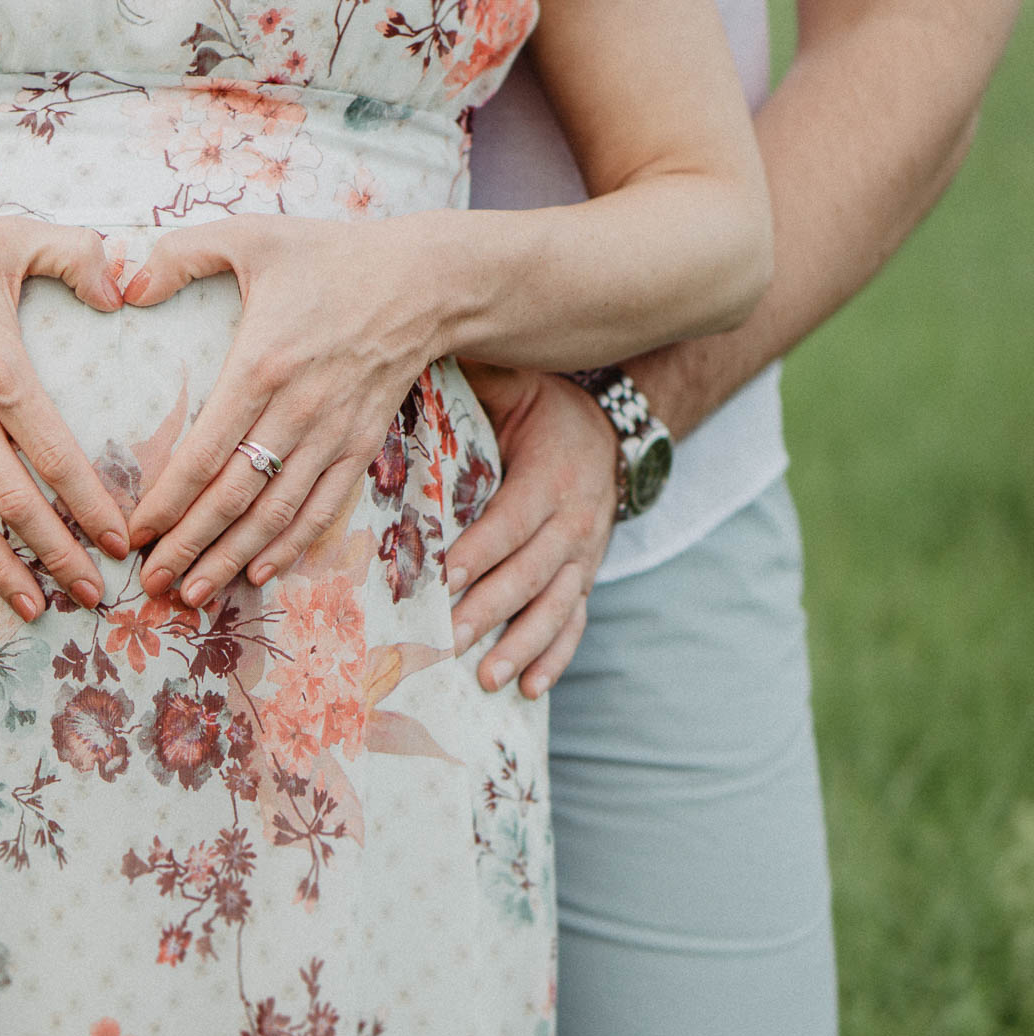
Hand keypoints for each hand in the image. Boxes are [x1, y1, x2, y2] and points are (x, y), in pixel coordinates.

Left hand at [119, 214, 450, 604]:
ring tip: (192, 594)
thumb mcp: (250, 235)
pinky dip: (291, 546)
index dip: (166, 501)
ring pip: (276, 514)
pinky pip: (323, 508)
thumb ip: (179, 254)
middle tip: (149, 583)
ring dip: (232, 559)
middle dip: (188, 547)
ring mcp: (333, 434)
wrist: (424, 281)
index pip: (203, 453)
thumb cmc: (328, 256)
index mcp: (261, 366)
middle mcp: (297, 411)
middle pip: (234, 498)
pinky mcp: (361, 446)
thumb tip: (125, 287)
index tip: (134, 532)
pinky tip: (258, 572)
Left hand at [443, 364, 617, 698]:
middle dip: (490, 608)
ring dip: (522, 643)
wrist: (609, 431)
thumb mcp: (519, 384)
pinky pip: (574, 622)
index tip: (448, 574)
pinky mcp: (585, 578)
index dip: (484, 546)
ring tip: (487, 676)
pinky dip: (554, 657)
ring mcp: (585, 556)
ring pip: (556, 606)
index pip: (516, 517)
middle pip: (533, 571)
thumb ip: (481, 377)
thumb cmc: (542, 406)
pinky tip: (528, 688)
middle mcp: (576, 521)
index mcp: (552, 474)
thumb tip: (427, 347)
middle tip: (448, 638)